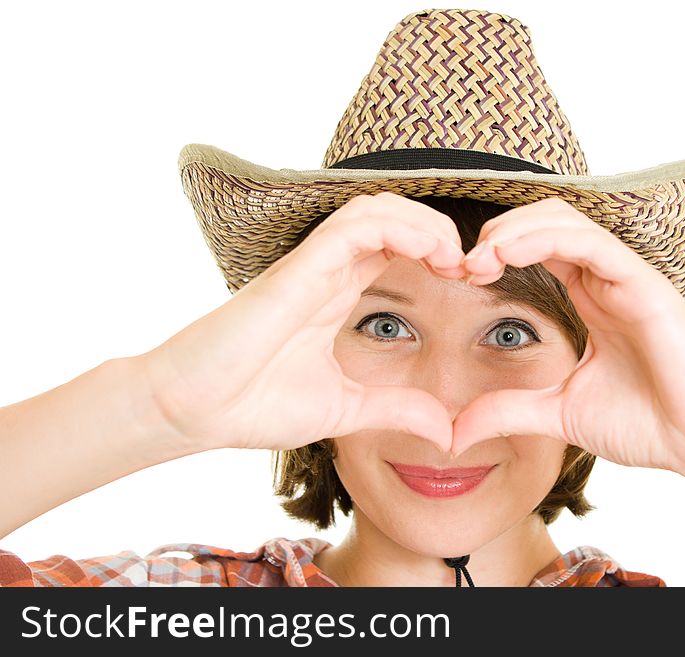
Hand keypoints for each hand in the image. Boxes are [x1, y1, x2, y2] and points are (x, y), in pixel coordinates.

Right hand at [138, 192, 466, 452]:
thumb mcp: (345, 410)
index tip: (469, 281)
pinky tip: (432, 254)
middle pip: (393, 217)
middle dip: (440, 231)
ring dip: (426, 223)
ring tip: (456, 257)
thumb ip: (394, 410)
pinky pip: (356, 226)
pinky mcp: (298, 268)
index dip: (438, 253)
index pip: (396, 247)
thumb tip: (445, 429)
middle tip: (472, 266)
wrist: (193, 411)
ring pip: (377, 209)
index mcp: (338, 293)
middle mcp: (328, 270)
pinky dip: (400, 228)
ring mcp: (312, 265)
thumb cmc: (252, 404)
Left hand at [451, 197, 684, 478]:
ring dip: (514, 231)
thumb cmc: (650, 425)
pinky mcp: (647, 287)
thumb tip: (455, 430)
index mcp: (591, 298)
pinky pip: (593, 244)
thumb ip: (509, 410)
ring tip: (479, 257)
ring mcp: (629, 279)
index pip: (538, 248)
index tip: (460, 276)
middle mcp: (608, 280)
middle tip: (462, 264)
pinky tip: (509, 254)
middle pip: (547, 222)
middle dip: (499, 233)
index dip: (496, 251)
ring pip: (566, 222)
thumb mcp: (560, 413)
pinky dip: (547, 239)